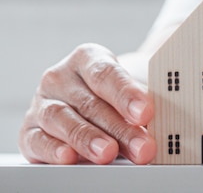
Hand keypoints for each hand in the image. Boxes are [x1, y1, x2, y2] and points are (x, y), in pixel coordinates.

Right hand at [19, 43, 155, 163]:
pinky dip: (54, 150)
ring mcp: (42, 103)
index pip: (106, 74)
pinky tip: (70, 157)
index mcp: (87, 58)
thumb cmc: (111, 93)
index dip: (127, 94)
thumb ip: (138, 102)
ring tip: (109, 153)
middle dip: (120, 128)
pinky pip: (39, 140)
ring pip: (63, 120)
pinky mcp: (29, 130)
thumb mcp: (126, 89)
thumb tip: (160, 122)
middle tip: (142, 146)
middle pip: (91, 103)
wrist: (87, 97)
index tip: (145, 111)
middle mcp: (60, 77)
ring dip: (89, 140)